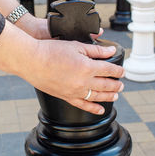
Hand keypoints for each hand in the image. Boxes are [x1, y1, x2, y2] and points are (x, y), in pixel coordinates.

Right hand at [0, 22, 123, 114]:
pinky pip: (83, 105)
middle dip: (116, 84)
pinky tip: (100, 109)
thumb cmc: (51, 50)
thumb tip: (111, 50)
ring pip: (97, 96)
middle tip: (122, 85)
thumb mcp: (76, 45)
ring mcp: (75, 91)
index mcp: (87, 66)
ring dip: (109, 96)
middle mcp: (83, 81)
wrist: (31, 61)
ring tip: (116, 95)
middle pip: (106, 84)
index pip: (109, 69)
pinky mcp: (66, 96)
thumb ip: (96, 50)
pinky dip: (93, 108)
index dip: (118, 70)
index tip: (122, 71)